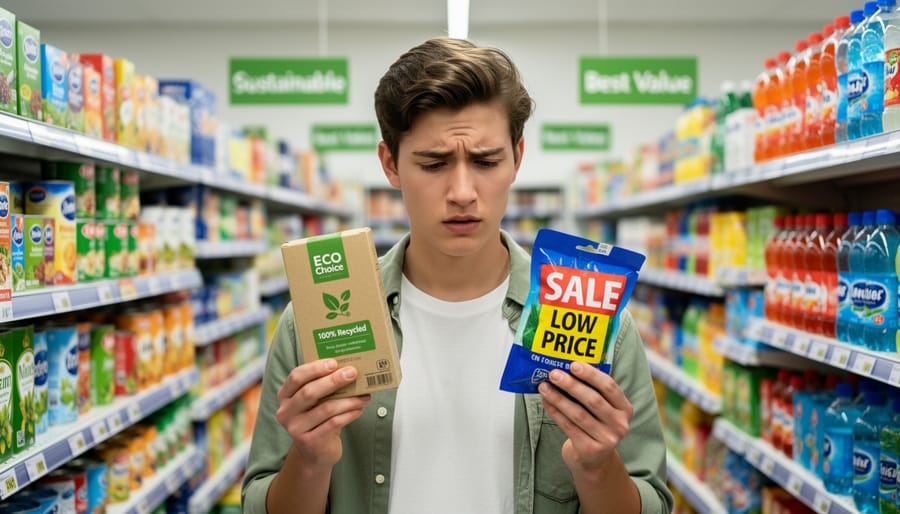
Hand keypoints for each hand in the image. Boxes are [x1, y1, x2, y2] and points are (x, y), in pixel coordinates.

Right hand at [276, 358, 371, 468]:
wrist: (316, 452)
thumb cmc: (318, 419)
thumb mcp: (316, 401)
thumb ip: (324, 386)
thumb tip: (349, 369)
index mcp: (285, 396)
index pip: (296, 377)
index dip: (315, 368)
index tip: (334, 363)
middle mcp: (286, 412)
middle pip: (309, 392)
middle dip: (333, 381)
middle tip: (352, 373)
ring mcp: (295, 428)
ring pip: (326, 408)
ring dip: (348, 400)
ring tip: (364, 395)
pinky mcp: (309, 442)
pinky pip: (334, 423)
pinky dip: (349, 414)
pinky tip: (359, 409)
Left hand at [538, 361, 632, 476]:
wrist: (594, 460)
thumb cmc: (594, 425)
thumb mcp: (601, 410)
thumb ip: (590, 391)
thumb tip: (565, 370)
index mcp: (625, 409)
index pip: (610, 387)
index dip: (591, 375)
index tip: (573, 365)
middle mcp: (620, 424)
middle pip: (593, 400)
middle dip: (571, 385)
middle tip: (554, 374)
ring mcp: (607, 439)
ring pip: (579, 414)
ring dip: (559, 398)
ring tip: (544, 387)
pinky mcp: (591, 450)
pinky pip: (569, 427)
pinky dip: (555, 412)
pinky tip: (546, 402)